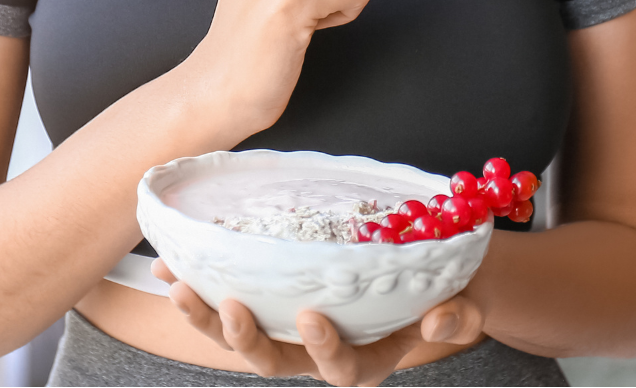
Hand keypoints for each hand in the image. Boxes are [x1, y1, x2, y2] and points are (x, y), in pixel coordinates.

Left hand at [152, 259, 484, 386]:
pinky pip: (231, 300)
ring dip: (206, 315)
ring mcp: (290, 328)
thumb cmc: (450, 291)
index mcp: (366, 359)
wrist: (434, 275)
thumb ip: (456, 315)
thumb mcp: (465, 302)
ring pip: (242, 336)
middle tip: (229, 306)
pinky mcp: (273, 302)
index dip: (324, 350)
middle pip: (273, 361)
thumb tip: (439, 321)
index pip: (340, 369)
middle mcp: (320, 350)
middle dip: (244, 339)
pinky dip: (200, 285)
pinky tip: (170, 266)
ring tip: (179, 286)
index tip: (312, 316)